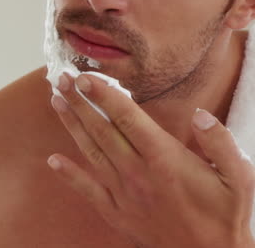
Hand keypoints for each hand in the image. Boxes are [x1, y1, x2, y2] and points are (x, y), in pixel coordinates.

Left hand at [48, 73, 254, 247]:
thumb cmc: (224, 213)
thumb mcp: (237, 175)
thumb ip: (220, 142)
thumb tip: (200, 114)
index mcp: (164, 159)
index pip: (127, 118)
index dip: (105, 95)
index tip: (86, 77)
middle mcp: (138, 173)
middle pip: (102, 130)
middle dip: (81, 102)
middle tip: (63, 78)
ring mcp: (124, 194)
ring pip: (91, 152)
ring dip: (72, 126)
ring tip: (57, 102)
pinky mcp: (118, 212)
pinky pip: (88, 191)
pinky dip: (69, 175)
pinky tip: (52, 161)